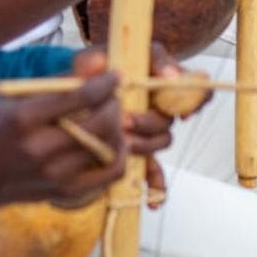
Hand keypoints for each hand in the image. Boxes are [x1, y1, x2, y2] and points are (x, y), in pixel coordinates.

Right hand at [0, 67, 127, 234]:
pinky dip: (118, 155)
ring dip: (118, 128)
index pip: (79, 97)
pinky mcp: (66, 193)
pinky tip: (111, 143)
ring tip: (110, 117)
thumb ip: (56, 83)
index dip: (105, 83)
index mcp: (25, 118)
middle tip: (112, 96)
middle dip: (114, 104)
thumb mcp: (13, 100)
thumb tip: (97, 65)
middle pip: (101, 123)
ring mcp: (56, 174)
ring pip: (109, 147)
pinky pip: (110, 174)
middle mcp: (42, 148)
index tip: (116, 74)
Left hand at [72, 47, 176, 210]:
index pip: (191, 85)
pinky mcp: (137, 150)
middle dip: (150, 120)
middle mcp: (157, 103)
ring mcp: (147, 128)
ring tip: (121, 143)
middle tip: (126, 120)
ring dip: (145, 144)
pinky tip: (151, 200)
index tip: (182, 107)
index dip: (194, 96)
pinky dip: (155, 186)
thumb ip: (127, 56)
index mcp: (155, 77)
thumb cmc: (85, 72)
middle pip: (170, 116)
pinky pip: (154, 171)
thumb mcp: (95, 57)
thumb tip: (163, 73)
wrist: (62, 96)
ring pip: (161, 141)